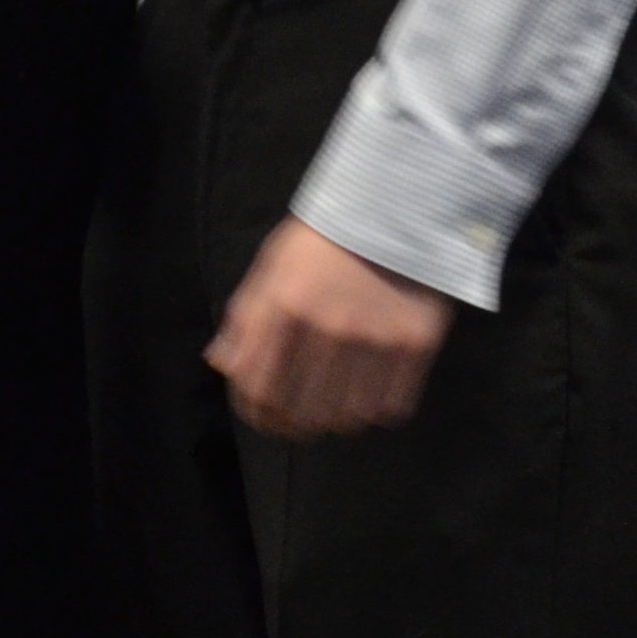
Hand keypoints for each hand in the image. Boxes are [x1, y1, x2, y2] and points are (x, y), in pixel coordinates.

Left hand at [206, 217, 452, 440]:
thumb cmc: (321, 241)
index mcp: (284, 305)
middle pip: (301, 410)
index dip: (254, 411)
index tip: (259, 416)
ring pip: (346, 417)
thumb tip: (221, 365)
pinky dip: (374, 412)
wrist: (392, 210)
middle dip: (291, 427)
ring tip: (330, 412)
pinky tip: (366, 397)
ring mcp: (374, 339)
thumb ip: (245, 319)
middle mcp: (327, 328)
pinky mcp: (415, 344)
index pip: (258, 386)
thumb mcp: (271, 268)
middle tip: (294, 426)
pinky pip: (391, 407)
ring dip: (334, 422)